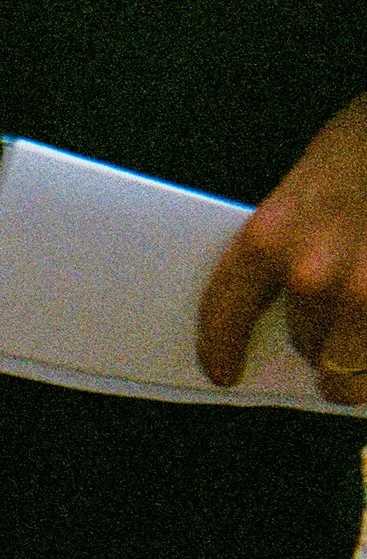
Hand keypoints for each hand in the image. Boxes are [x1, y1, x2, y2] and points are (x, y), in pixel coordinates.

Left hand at [198, 94, 366, 401]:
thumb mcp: (320, 172)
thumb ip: (296, 236)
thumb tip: (288, 301)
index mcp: (273, 235)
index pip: (224, 312)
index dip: (221, 348)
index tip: (224, 371)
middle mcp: (313, 273)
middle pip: (304, 341)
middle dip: (321, 342)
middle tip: (337, 331)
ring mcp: (365, 292)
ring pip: (349, 365)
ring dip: (359, 361)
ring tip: (364, 345)